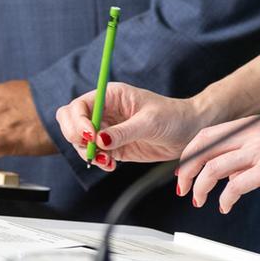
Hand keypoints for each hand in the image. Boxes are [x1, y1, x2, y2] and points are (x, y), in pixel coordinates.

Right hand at [54, 83, 210, 170]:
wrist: (188, 131)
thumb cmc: (173, 117)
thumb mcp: (149, 122)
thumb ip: (123, 132)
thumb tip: (99, 140)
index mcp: (111, 95)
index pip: (79, 105)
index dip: (78, 121)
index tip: (90, 136)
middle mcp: (105, 110)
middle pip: (71, 121)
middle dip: (76, 137)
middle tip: (93, 150)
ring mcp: (107, 129)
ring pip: (79, 140)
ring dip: (87, 153)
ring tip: (107, 160)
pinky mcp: (113, 146)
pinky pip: (94, 154)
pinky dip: (98, 161)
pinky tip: (111, 165)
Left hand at [174, 115, 259, 212]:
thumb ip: (253, 150)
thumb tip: (233, 170)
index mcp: (252, 124)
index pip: (207, 135)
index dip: (190, 154)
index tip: (185, 171)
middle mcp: (251, 133)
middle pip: (203, 149)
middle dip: (187, 171)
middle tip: (184, 189)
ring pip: (213, 168)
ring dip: (201, 188)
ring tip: (201, 202)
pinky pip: (235, 186)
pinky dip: (224, 199)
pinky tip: (226, 207)